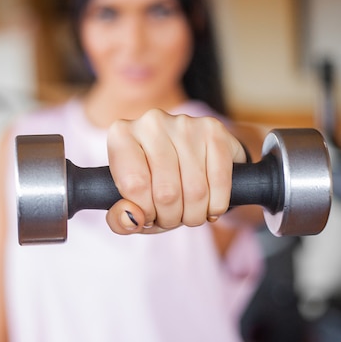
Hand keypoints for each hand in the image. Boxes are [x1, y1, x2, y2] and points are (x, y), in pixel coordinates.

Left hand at [105, 109, 248, 234]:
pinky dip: (216, 205)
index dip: (144, 212)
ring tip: (188, 213)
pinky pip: (220, 182)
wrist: (191, 158)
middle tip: (170, 217)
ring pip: (195, 191)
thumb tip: (134, 219)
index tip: (148, 215)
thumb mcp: (131, 205)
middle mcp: (151, 122)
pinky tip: (209, 205)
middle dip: (170, 217)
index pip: (134, 186)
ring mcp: (185, 124)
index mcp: (122, 136)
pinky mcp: (214, 130)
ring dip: (194, 215)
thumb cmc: (154, 185)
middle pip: (167, 192)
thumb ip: (120, 219)